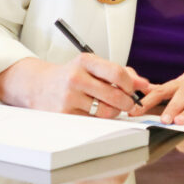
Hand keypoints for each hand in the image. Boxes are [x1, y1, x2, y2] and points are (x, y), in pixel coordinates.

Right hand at [0, 56, 150, 118]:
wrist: (38, 85)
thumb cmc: (71, 75)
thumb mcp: (92, 66)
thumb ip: (121, 72)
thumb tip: (144, 84)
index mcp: (85, 61)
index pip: (118, 73)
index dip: (131, 85)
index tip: (132, 90)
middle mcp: (76, 78)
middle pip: (115, 95)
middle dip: (128, 103)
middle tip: (128, 104)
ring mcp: (69, 97)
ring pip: (105, 112)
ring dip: (114, 112)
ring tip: (110, 107)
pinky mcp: (64, 114)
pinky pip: (92, 121)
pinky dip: (99, 119)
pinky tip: (94, 112)